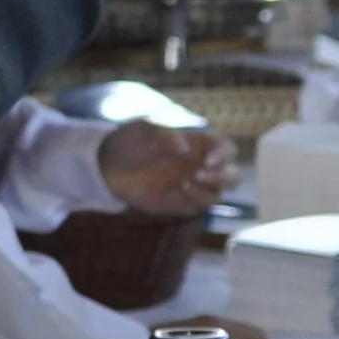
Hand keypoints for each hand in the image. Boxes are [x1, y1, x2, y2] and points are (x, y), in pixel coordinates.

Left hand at [97, 123, 237, 213]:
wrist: (106, 167)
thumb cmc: (130, 142)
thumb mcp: (143, 131)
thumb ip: (164, 136)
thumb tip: (184, 145)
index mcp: (198, 144)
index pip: (226, 149)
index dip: (224, 154)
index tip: (208, 160)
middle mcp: (201, 166)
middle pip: (231, 174)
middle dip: (224, 176)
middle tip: (199, 174)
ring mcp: (192, 186)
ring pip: (218, 193)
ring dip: (209, 190)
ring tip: (185, 184)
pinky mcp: (180, 204)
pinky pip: (199, 207)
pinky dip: (195, 202)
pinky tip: (178, 192)